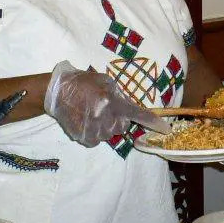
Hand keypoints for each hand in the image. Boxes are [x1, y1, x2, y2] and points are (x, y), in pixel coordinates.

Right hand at [43, 61, 158, 146]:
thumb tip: (129, 108)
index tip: (165, 129)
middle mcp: (104, 117)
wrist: (58, 91)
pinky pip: (97, 140)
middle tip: (104, 109)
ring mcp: (93, 129)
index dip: (152, 121)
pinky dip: (94, 133)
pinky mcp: (84, 137)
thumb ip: (119, 96)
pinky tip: (85, 121)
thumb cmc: (83, 83)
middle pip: (122, 127)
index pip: (135, 113)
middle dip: (117, 120)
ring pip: (109, 134)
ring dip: (105, 127)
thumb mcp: (105, 82)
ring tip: (91, 113)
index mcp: (110, 101)